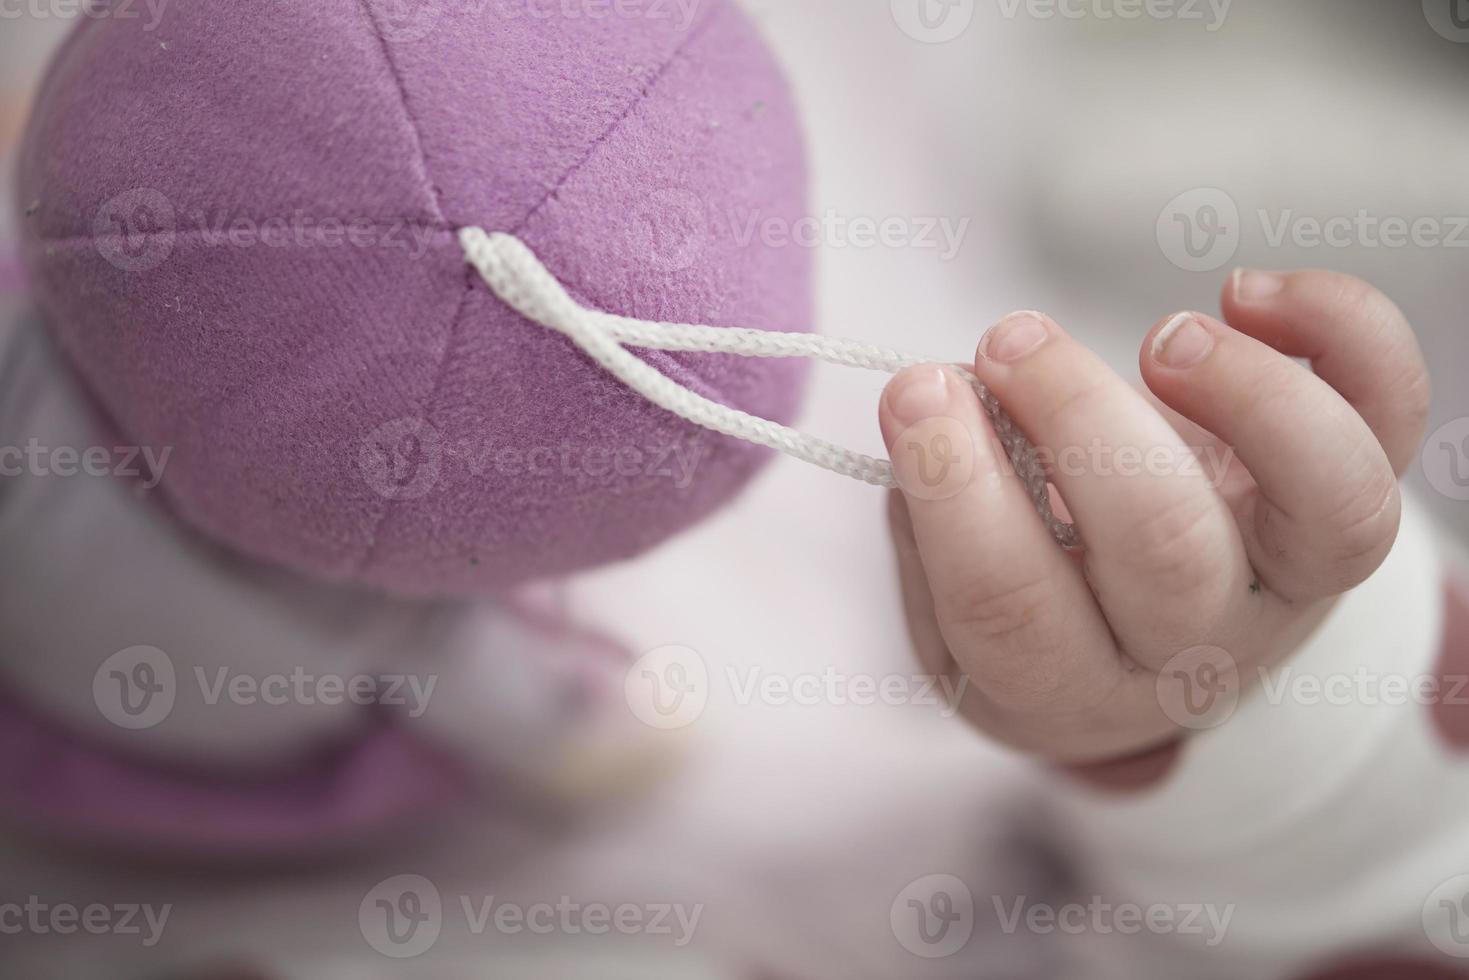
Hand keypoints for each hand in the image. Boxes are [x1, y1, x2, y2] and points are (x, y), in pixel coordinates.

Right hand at [881, 270, 1429, 763]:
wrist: (1166, 642)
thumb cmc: (1039, 595)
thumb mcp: (953, 593)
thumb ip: (933, 514)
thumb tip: (939, 402)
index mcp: (1069, 682)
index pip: (1013, 610)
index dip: (958, 493)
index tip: (916, 389)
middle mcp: (1196, 646)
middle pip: (1167, 551)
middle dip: (1077, 419)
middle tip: (1007, 342)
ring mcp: (1291, 578)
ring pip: (1331, 506)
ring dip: (1245, 394)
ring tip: (1159, 340)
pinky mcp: (1348, 500)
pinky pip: (1391, 412)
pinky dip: (1340, 329)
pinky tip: (1244, 292)